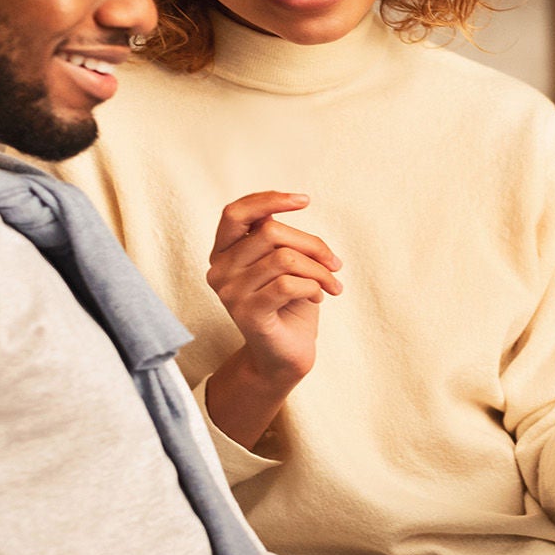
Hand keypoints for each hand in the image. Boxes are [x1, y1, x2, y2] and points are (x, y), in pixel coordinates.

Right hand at [206, 191, 341, 383]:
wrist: (286, 355)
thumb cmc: (289, 304)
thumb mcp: (283, 262)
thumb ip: (276, 236)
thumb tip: (287, 202)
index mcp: (224, 252)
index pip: (236, 212)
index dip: (269, 199)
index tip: (305, 200)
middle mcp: (219, 269)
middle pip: (271, 232)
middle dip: (312, 245)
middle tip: (334, 264)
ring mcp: (229, 292)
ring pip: (285, 258)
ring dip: (319, 270)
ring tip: (331, 284)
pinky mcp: (247, 313)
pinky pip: (288, 284)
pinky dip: (313, 287)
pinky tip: (318, 297)